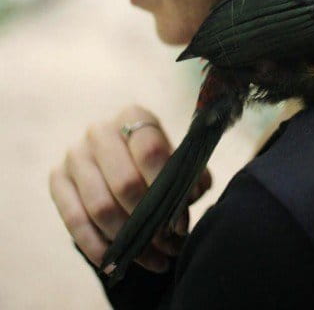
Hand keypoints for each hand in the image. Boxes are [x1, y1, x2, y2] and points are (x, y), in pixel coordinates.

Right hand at [49, 105, 211, 272]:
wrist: (118, 157)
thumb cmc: (156, 160)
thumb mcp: (177, 160)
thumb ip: (190, 176)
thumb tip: (188, 197)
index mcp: (134, 116)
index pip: (151, 151)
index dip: (167, 188)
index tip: (181, 221)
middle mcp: (101, 131)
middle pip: (125, 183)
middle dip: (149, 221)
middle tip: (168, 245)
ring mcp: (75, 155)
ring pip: (101, 207)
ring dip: (128, 241)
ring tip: (154, 258)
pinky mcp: (58, 180)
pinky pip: (75, 221)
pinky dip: (99, 248)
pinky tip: (119, 263)